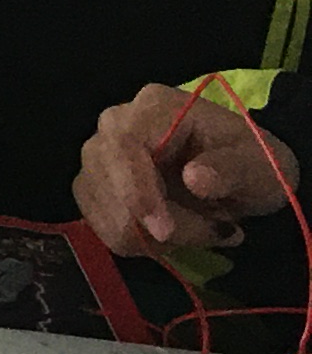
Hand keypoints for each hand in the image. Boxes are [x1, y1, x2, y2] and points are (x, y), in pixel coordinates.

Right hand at [73, 90, 296, 264]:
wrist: (242, 175)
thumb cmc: (252, 163)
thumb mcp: (258, 165)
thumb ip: (231, 168)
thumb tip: (194, 178)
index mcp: (154, 109)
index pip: (122, 145)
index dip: (136, 190)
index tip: (164, 231)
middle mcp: (113, 127)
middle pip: (109, 184)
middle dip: (162, 224)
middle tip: (217, 231)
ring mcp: (100, 159)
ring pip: (109, 214)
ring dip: (160, 238)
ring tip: (204, 230)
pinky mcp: (96, 190)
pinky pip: (107, 230)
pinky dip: (148, 244)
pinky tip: (179, 234)